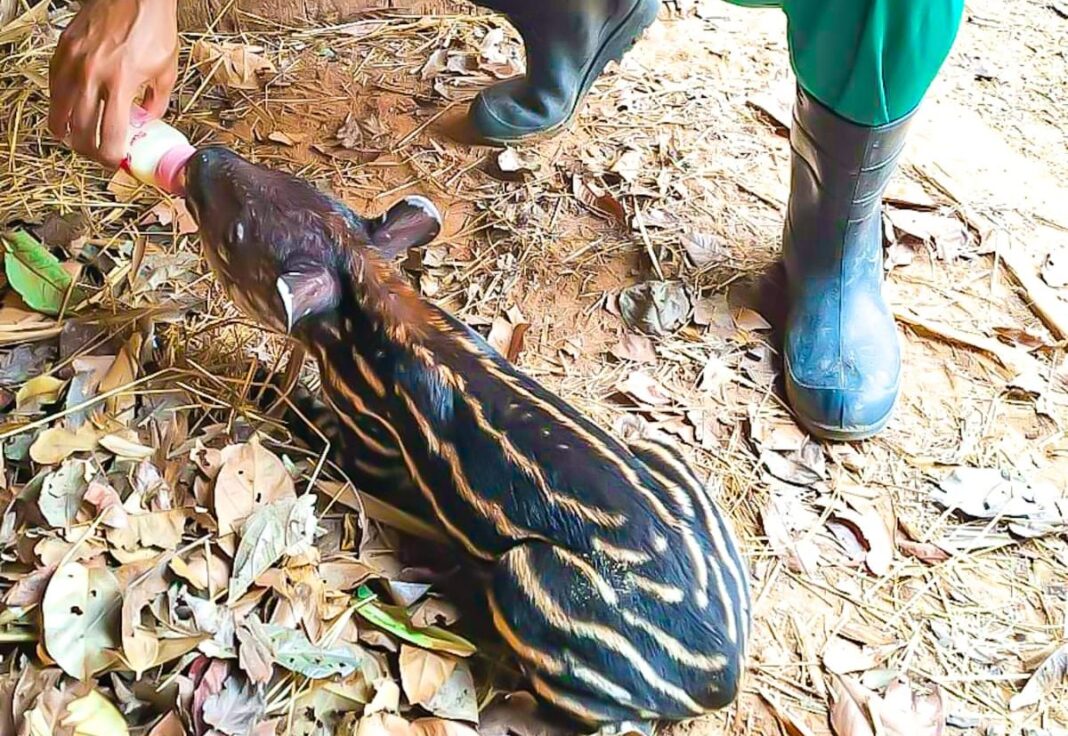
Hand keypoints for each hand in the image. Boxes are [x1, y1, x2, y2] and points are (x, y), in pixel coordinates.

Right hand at [48, 0, 178, 167]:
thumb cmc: (152, 28)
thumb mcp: (166, 71)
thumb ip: (157, 102)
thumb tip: (147, 121)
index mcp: (121, 85)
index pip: (110, 137)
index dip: (111, 157)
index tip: (116, 161)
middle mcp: (92, 77)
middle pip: (80, 132)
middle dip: (89, 150)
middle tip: (98, 154)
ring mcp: (73, 64)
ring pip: (59, 112)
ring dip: (68, 131)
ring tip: (79, 138)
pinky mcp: (62, 51)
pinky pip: (54, 87)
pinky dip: (60, 104)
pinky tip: (71, 110)